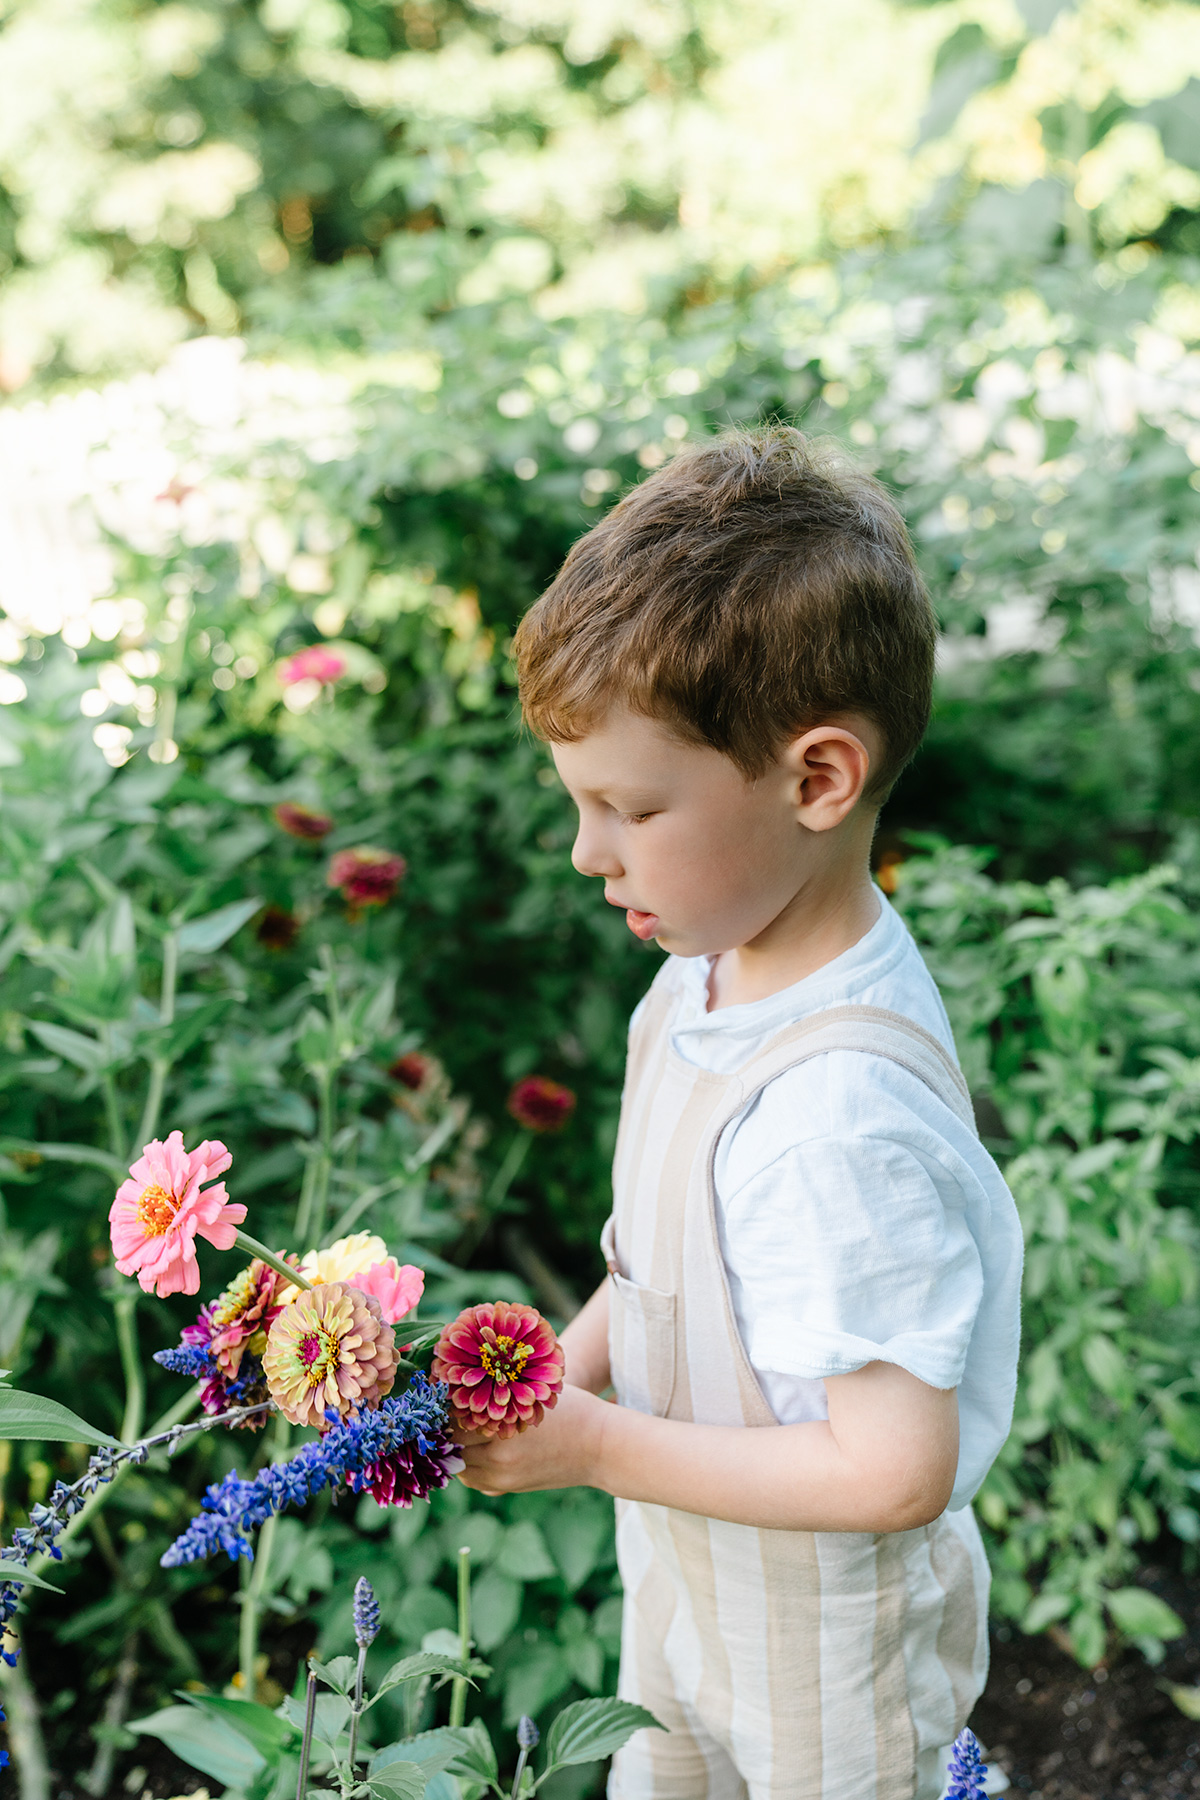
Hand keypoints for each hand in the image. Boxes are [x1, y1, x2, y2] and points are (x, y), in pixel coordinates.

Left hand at [456, 1383, 607, 1495]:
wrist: (601, 1448)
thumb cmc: (572, 1410)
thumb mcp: (535, 1392)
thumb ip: (501, 1390)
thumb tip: (465, 1375)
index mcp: (503, 1434)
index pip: (454, 1423)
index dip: (446, 1407)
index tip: (443, 1393)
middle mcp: (498, 1462)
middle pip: (452, 1446)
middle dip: (447, 1429)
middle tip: (444, 1410)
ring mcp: (502, 1480)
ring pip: (459, 1467)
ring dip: (456, 1448)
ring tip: (459, 1426)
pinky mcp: (507, 1489)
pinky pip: (474, 1478)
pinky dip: (469, 1463)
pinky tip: (476, 1445)